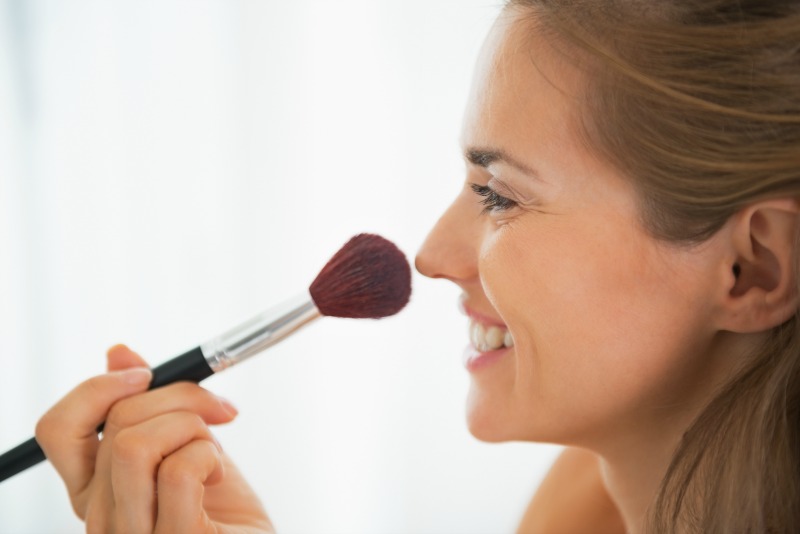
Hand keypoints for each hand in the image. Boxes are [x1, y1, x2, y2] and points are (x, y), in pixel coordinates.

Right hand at [35, 344, 274, 532]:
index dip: (97, 389)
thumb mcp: (185, 446)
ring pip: (134, 444)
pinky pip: (178, 471)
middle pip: (116, 422)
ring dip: (191, 428)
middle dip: (180, 396)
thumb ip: (149, 407)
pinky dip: (209, 455)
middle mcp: (101, 517)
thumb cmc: (224, 508)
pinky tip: (218, 475)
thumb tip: (118, 354)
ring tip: (214, 452)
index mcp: (95, 490)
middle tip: (217, 410)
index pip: (57, 429)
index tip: (146, 376)